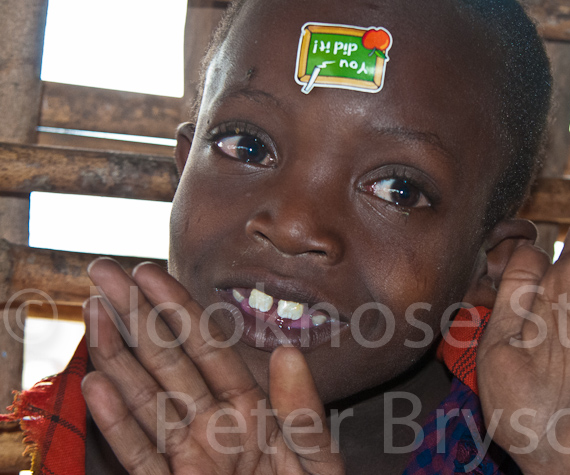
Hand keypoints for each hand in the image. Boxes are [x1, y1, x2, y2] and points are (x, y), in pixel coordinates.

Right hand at [82, 259, 343, 474]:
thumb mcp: (318, 463)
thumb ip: (302, 412)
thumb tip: (284, 353)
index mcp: (253, 412)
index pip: (210, 350)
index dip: (179, 309)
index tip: (151, 273)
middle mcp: (214, 428)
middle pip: (168, 362)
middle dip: (136, 316)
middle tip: (103, 272)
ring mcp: (188, 459)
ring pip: (145, 399)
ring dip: (117, 356)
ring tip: (93, 313)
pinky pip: (140, 455)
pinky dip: (116, 423)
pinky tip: (96, 386)